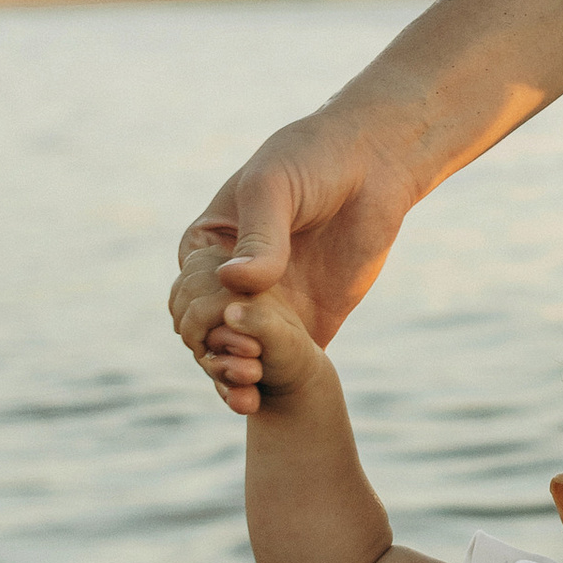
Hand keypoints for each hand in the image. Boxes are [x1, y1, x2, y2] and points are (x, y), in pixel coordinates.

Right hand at [168, 108, 423, 413]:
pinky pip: (277, 365)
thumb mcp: (276, 188)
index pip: (189, 294)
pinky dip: (262, 386)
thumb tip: (236, 283)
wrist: (374, 166)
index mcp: (207, 247)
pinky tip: (258, 401)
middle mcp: (230, 284)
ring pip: (235, 357)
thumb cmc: (312, 161)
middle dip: (214, 351)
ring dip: (232, 377)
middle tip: (242, 358)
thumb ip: (261, 238)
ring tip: (248, 390)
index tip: (228, 315)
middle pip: (204, 333)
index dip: (202, 313)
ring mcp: (268, 307)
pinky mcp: (305, 326)